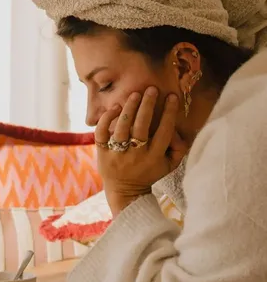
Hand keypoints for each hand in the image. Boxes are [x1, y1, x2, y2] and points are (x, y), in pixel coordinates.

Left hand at [96, 87, 187, 213]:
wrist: (125, 191)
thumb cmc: (149, 173)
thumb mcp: (169, 165)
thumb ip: (179, 148)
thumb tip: (179, 130)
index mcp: (154, 157)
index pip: (164, 131)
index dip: (169, 113)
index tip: (172, 97)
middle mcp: (136, 155)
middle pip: (142, 126)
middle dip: (148, 105)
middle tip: (152, 89)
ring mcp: (117, 155)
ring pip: (122, 127)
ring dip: (129, 108)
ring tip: (135, 94)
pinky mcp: (102, 154)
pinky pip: (101, 134)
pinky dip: (106, 119)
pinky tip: (115, 108)